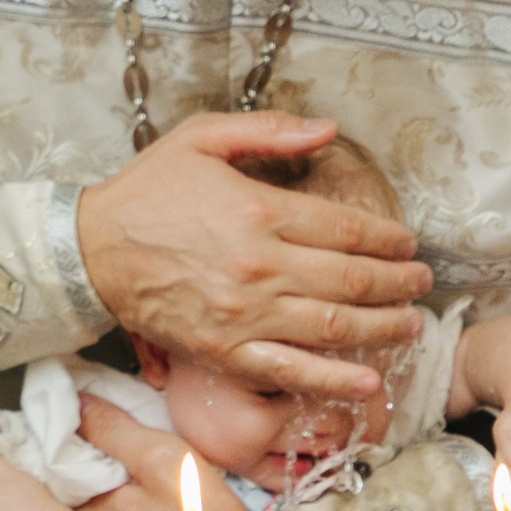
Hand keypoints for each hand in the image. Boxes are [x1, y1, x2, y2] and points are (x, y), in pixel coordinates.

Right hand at [77, 111, 429, 399]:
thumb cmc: (147, 192)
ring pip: (332, 327)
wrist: (88, 251)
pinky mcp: (223, 351)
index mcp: (258, 210)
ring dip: (382, 329)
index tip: (407, 245)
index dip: (387, 239)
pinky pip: (289, 372)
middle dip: (398, 285)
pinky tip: (367, 381)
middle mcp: (259, 266)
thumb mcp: (202, 137)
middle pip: (351, 280)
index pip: (346, 228)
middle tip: (421, 285)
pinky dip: (333, 380)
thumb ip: (269, 130)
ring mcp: (243, 315)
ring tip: (410, 326)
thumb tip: (328, 129)